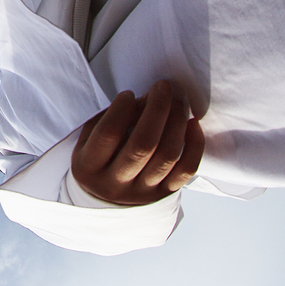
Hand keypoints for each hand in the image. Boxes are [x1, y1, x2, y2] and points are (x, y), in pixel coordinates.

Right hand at [70, 80, 205, 205]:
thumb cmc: (100, 157)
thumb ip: (111, 118)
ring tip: (178, 102)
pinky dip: (195, 145)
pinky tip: (192, 124)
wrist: (108, 199)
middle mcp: (115, 184)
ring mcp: (143, 192)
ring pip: (167, 156)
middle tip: (163, 86)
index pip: (109, 134)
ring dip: (176, 122)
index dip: (122, 109)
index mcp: (89, 167)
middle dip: (157, 109)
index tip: (129, 94)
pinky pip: (187, 170)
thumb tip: (148, 98)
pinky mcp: (165, 194)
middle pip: (143, 145)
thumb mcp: (90, 138)